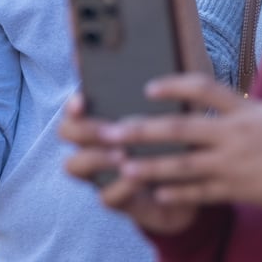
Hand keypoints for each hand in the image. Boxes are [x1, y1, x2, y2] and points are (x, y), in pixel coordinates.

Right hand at [59, 94, 199, 234]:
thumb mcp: (171, 115)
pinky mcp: (117, 199)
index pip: (76, 107)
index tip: (83, 100)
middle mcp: (94, 144)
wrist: (194, 184)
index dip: (73, 104)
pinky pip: (105, 196)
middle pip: (67, 133)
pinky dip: (122, 187)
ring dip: (96, 158)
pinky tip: (139, 179)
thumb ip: (158, 94)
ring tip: (122, 154)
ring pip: (74, 165)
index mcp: (104, 119)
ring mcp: (100, 173)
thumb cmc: (178, 141)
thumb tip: (159, 62)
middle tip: (109, 130)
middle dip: (83, 130)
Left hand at [104, 74, 261, 210]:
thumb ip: (240, 110)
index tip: (148, 87)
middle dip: (143, 131)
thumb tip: (214, 104)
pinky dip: (179, 193)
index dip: (174, 87)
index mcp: (245, 110)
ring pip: (183, 166)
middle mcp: (235, 135)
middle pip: (180, 130)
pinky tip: (157, 193)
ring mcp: (234, 165)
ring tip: (124, 166)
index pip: (203, 89)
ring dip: (151, 166)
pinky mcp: (238, 191)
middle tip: (113, 131)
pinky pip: (201, 193)